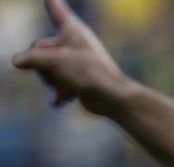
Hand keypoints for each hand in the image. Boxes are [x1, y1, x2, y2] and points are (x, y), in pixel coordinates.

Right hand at [11, 0, 131, 112]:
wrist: (112, 98)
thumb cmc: (86, 73)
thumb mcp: (53, 61)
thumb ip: (30, 58)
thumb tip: (15, 61)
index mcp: (72, 30)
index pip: (57, 11)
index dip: (53, 4)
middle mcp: (74, 43)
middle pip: (41, 49)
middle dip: (44, 65)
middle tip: (59, 71)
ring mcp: (76, 62)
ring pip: (48, 69)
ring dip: (53, 80)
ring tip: (68, 84)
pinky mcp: (80, 79)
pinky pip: (60, 85)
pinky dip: (60, 93)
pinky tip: (58, 102)